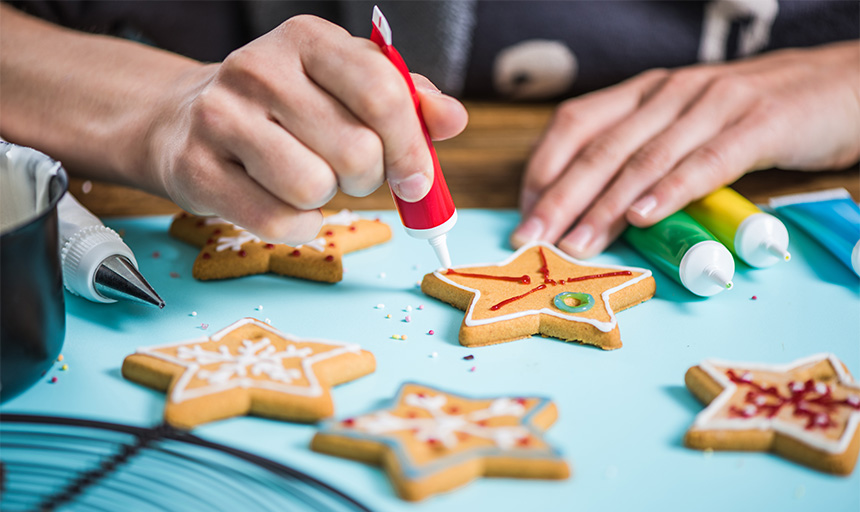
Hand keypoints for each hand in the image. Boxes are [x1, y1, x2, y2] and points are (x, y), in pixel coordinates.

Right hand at [144, 16, 466, 242]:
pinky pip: (277, 220)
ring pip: (313, 187)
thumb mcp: (346, 85)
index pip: (380, 91)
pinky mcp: (195, 168)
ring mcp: (220, 117)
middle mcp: (259, 68)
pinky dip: (299, 225)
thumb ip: (405, 99)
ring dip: (328, 198)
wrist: (189, 119)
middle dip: (368, 177)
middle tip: (350, 172)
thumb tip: (453, 118)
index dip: (410, 146)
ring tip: (312, 179)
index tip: (417, 179)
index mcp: (307, 39)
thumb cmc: (287, 107)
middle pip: (354, 150)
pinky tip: (288, 203)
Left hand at [511, 41, 859, 258]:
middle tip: (530, 240)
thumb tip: (596, 211)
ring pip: (644, 158)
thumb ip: (646, 156)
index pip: (577, 124)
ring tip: (575, 244)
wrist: (842, 85)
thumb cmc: (754, 116)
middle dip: (559, 198)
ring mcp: (714, 104)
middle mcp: (671, 92)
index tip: (523, 213)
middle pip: (601, 147)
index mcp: (647, 92)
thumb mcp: (687, 126)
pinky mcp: (759, 124)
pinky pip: (706, 160)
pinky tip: (642, 217)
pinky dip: (669, 191)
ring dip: (603, 206)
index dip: (544, 168)